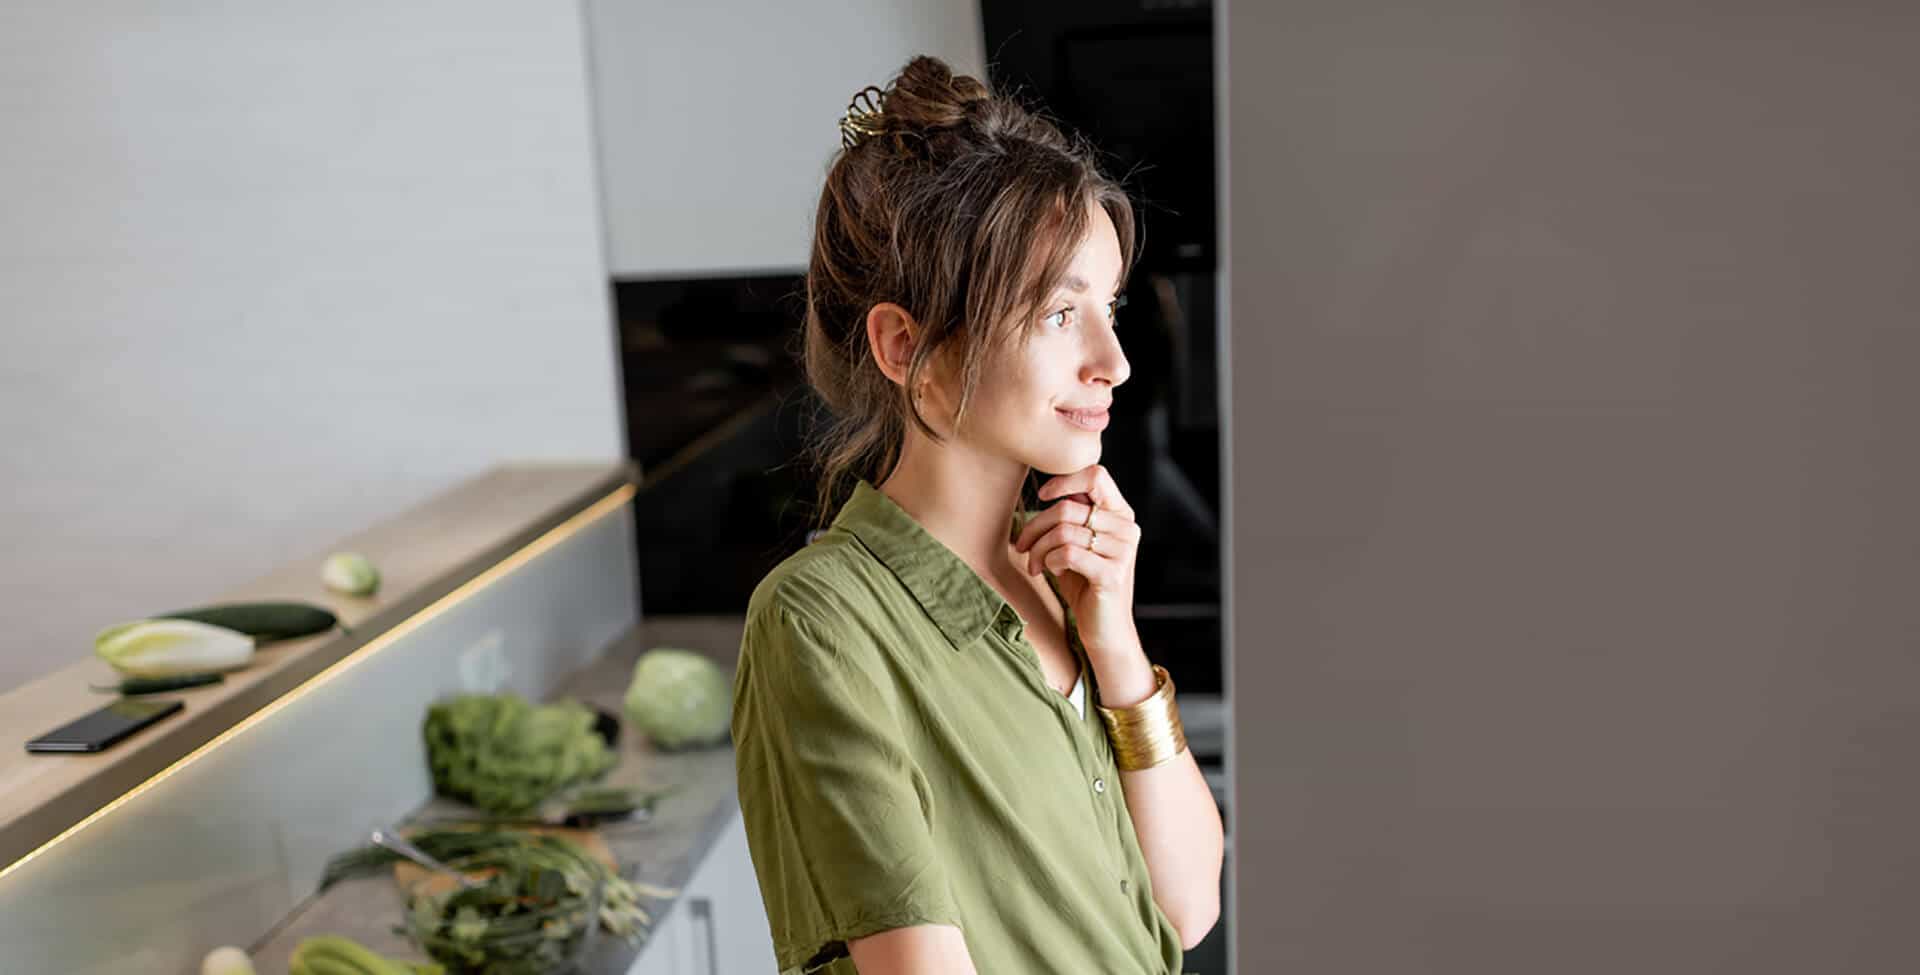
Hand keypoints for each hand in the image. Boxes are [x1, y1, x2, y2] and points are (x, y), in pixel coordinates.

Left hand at [1012, 465, 1141, 657]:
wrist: (1105, 630)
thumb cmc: (1085, 585)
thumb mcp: (1077, 544)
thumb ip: (1070, 516)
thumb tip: (1043, 490)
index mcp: (1121, 514)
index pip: (1096, 475)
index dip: (1064, 480)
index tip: (1042, 496)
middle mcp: (1127, 528)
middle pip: (1068, 507)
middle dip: (1036, 527)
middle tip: (1023, 547)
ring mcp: (1123, 551)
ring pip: (1063, 531)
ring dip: (1039, 549)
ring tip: (1035, 565)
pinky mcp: (1112, 574)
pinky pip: (1067, 553)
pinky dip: (1050, 561)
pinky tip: (1051, 571)